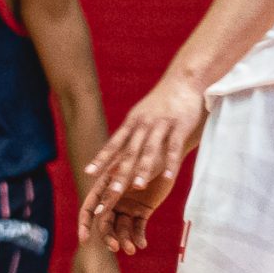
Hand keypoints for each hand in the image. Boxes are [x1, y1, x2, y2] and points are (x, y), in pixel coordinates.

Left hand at [79, 76, 204, 255]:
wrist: (184, 79)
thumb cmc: (161, 102)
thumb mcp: (141, 116)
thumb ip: (130, 136)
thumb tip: (116, 156)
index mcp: (132, 123)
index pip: (113, 144)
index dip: (101, 159)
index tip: (88, 173)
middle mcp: (143, 124)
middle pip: (129, 152)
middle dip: (120, 173)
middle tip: (111, 193)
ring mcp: (161, 124)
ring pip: (150, 150)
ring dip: (144, 169)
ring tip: (138, 188)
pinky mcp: (180, 125)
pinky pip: (174, 147)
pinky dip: (171, 163)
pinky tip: (168, 177)